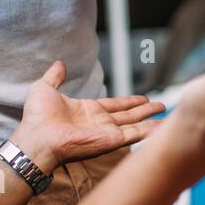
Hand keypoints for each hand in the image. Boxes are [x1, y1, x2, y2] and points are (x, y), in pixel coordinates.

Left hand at [9, 61, 165, 171]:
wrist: (38, 137)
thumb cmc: (37, 117)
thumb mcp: (45, 89)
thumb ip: (55, 77)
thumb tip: (59, 63)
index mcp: (88, 111)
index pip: (114, 105)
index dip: (129, 101)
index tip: (143, 98)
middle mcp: (100, 123)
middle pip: (129, 115)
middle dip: (145, 110)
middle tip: (160, 105)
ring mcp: (107, 132)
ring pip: (136, 124)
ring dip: (151, 119)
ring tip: (167, 114)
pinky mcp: (112, 141)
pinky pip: (135, 134)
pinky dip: (150, 131)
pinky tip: (162, 127)